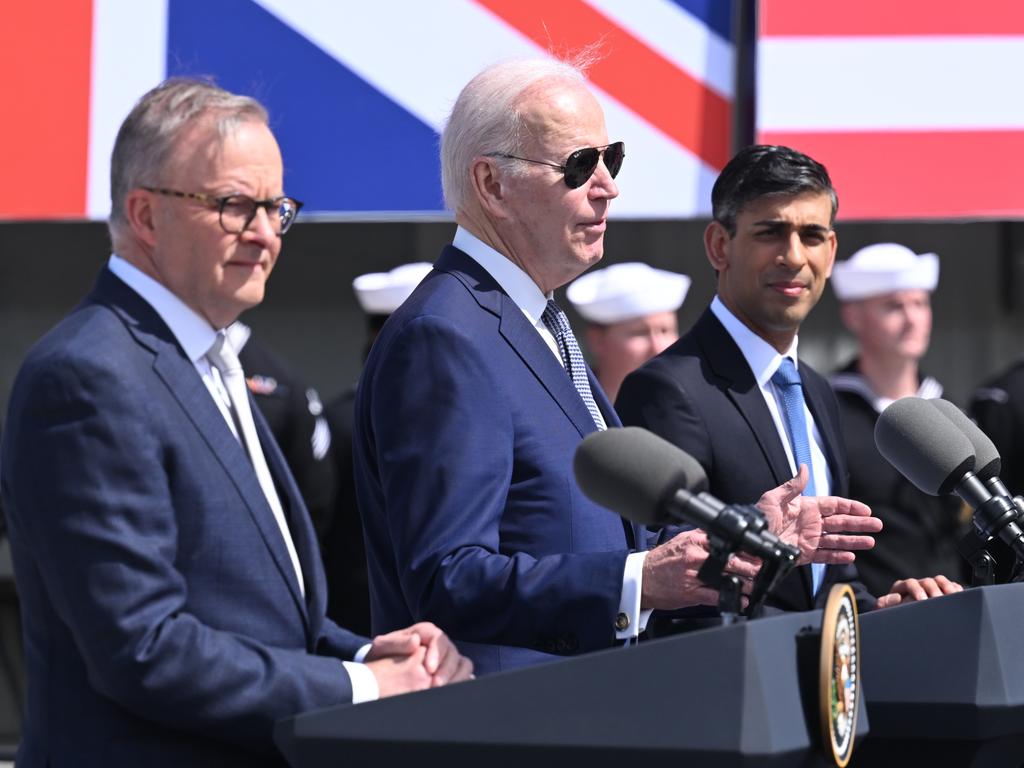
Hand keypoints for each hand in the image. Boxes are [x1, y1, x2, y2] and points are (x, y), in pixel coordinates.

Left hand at [366, 622, 473, 688]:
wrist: (380, 666)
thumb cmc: (381, 654)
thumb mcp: (383, 647)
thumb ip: (396, 643)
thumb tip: (416, 642)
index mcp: (425, 632)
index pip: (438, 638)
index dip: (437, 653)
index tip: (429, 669)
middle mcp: (439, 643)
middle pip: (453, 653)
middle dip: (447, 670)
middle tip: (436, 685)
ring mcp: (446, 657)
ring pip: (463, 664)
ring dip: (457, 678)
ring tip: (443, 691)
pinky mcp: (450, 671)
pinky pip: (464, 675)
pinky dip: (461, 683)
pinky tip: (451, 694)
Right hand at [640, 529, 759, 609]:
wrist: (642, 578)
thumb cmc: (662, 560)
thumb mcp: (681, 540)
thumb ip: (702, 537)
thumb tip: (723, 536)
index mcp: (694, 541)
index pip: (726, 543)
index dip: (745, 550)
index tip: (758, 554)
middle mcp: (695, 557)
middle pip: (730, 561)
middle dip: (750, 567)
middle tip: (762, 570)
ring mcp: (693, 576)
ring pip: (726, 579)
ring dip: (745, 584)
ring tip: (757, 587)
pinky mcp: (691, 593)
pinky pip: (715, 596)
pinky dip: (731, 599)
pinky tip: (742, 601)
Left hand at [757, 466, 881, 564]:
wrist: (747, 544)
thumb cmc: (758, 519)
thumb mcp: (773, 499)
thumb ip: (792, 486)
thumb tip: (804, 467)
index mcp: (805, 507)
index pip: (833, 505)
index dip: (851, 507)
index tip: (866, 510)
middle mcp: (809, 523)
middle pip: (840, 523)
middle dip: (859, 524)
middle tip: (878, 526)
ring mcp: (808, 539)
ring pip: (836, 540)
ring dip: (853, 541)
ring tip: (870, 542)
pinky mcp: (803, 555)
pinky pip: (824, 556)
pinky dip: (837, 557)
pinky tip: (851, 556)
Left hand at [876, 575, 962, 608]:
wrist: (901, 621)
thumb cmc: (893, 616)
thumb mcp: (885, 611)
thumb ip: (887, 604)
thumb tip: (897, 598)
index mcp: (902, 587)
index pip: (910, 584)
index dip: (916, 590)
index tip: (922, 600)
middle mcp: (917, 585)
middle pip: (927, 581)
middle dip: (934, 590)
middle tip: (940, 600)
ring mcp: (930, 588)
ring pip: (940, 581)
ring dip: (948, 588)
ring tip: (953, 597)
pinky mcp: (942, 592)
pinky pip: (951, 586)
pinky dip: (956, 590)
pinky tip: (960, 597)